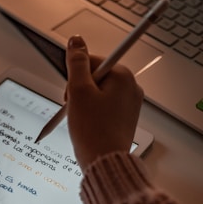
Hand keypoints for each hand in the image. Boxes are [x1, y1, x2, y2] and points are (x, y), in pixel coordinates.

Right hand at [66, 35, 142, 170]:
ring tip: (82, 120)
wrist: (104, 162)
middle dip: (80, 91)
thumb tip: (76, 40)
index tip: (72, 93)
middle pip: (95, 77)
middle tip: (76, 108)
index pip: (91, 61)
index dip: (75, 77)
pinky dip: (93, 113)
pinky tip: (89, 125)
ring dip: (85, 103)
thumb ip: (77, 62)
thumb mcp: (78, 91)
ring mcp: (130, 103)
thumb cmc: (93, 131)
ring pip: (99, 92)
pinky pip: (105, 106)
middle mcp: (131, 87)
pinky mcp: (125, 117)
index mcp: (122, 76)